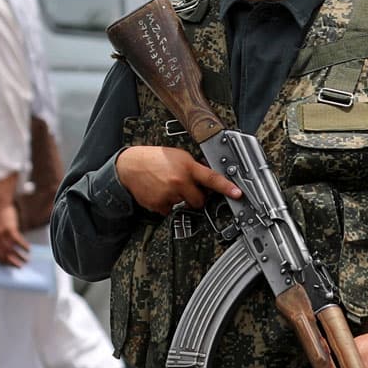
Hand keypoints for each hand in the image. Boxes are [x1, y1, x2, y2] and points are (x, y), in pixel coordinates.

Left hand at [0, 198, 28, 267]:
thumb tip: (0, 252)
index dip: (4, 263)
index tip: (11, 266)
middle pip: (4, 255)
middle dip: (13, 262)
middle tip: (20, 266)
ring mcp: (1, 234)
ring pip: (12, 249)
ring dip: (20, 256)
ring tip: (27, 259)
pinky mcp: (9, 228)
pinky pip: (18, 240)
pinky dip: (24, 246)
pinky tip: (28, 249)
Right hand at [115, 146, 241, 215]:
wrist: (130, 166)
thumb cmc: (154, 159)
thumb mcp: (178, 156)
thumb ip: (193, 167)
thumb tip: (207, 179)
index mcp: (187, 167)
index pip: (211, 178)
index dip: (226, 187)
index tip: (237, 193)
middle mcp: (179, 182)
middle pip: (199, 201)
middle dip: (196, 197)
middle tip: (185, 188)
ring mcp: (169, 195)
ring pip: (184, 205)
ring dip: (179, 199)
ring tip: (167, 185)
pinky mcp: (159, 205)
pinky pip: (170, 211)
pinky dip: (166, 204)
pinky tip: (159, 192)